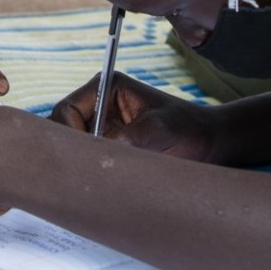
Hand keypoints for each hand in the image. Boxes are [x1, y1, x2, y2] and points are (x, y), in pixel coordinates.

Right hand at [49, 72, 227, 162]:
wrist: (208, 143)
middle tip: (89, 170)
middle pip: (62, 129)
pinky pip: (87, 160)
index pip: (66, 110)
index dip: (68, 133)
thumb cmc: (188, 127)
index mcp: (105, 87)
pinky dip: (91, 171)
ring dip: (83, 162)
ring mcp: (101, 127)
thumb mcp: (159, 130)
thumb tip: (99, 155)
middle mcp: (98, 106)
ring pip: (73, 148)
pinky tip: (105, 182)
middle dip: (73, 150)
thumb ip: (128, 138)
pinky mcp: (108, 147)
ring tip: (101, 176)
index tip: (86, 155)